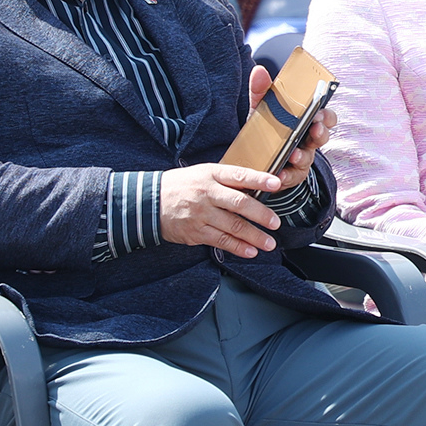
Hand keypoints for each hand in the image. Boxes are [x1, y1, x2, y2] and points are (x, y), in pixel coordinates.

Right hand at [160, 164, 286, 257]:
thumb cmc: (182, 186)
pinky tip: (250, 251)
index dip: (258, 179)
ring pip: (232, 226)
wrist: (149, 201)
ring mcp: (201, 214)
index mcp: (211, 175)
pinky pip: (220, 241)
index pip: (239, 175)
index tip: (276, 184)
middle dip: (260, 214)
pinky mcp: (195, 232)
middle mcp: (207, 193)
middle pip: (238, 203)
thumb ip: (227, 180)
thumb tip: (257, 188)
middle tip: (276, 223)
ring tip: (269, 243)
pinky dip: (237, 247)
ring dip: (254, 236)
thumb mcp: (202, 173)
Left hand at [248, 64, 333, 192]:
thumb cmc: (264, 130)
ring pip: (309, 157)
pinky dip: (286, 176)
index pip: (325, 117)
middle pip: (323, 136)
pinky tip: (280, 174)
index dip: (326, 115)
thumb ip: (261, 91)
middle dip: (321, 133)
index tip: (319, 112)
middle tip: (315, 129)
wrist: (251, 159)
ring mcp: (301, 159)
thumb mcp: (261, 110)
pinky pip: (293, 177)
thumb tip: (259, 70)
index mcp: (305, 122)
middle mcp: (307, 140)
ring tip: (294, 155)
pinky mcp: (290, 175)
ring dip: (303, 156)